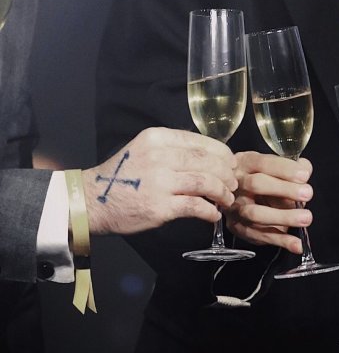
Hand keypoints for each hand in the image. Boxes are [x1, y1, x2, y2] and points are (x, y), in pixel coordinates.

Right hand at [83, 128, 237, 234]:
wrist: (92, 201)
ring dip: (222, 192)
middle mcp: (159, 156)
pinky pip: (196, 206)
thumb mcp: (144, 150)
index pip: (200, 142)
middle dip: (226, 173)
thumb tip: (210, 157)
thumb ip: (173, 149)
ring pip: (206, 183)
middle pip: (207, 162)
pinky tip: (213, 214)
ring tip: (226, 198)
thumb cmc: (122, 177)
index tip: (230, 162)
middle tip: (232, 182)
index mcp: (157, 138)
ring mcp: (160, 182)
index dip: (222, 153)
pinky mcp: (160, 207)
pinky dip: (210, 211)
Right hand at [224, 151, 312, 253]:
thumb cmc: (260, 177)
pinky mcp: (238, 227)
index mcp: (246, 163)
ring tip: (306, 218)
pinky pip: (259, 236)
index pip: (263, 163)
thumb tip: (305, 169)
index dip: (284, 169)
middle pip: (256, 185)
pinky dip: (280, 241)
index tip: (304, 175)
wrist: (233, 194)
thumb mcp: (272, 166)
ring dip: (283, 217)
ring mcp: (235, 207)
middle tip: (307, 193)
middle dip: (284, 189)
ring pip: (255, 213)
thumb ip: (291, 167)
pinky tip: (297, 244)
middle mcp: (237, 184)